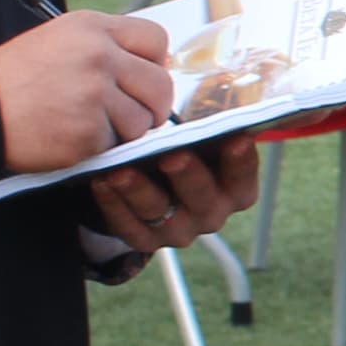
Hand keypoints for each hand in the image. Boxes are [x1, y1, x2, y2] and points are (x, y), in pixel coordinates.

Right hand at [0, 11, 173, 171]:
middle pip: (160, 85)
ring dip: (124, 130)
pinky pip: (115, 145)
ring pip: (142, 121)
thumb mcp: (60, 39)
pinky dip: (99, 147)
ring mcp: (94, 95)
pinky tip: (71, 135)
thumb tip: (152, 66)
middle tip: (134, 114)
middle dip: (152, 106)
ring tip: (89, 123)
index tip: (143, 79)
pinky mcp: (88, 132)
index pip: (156, 39)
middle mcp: (99, 56)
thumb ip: (106, 46)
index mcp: (92, 28)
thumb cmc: (16, 77)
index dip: (156, 63)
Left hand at [84, 135, 260, 255]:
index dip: (242, 162)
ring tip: (121, 169)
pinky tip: (101, 181)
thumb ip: (208, 129)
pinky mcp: (144, 240)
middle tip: (173, 155)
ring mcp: (177, 231)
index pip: (243, 181)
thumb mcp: (202, 141)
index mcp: (235, 192)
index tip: (236, 137)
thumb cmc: (186, 150)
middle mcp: (211, 215)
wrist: (155, 182)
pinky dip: (113, 204)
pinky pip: (127, 226)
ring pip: (159, 213)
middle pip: (202, 200)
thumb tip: (212, 105)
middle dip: (188, 176)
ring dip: (139, 190)